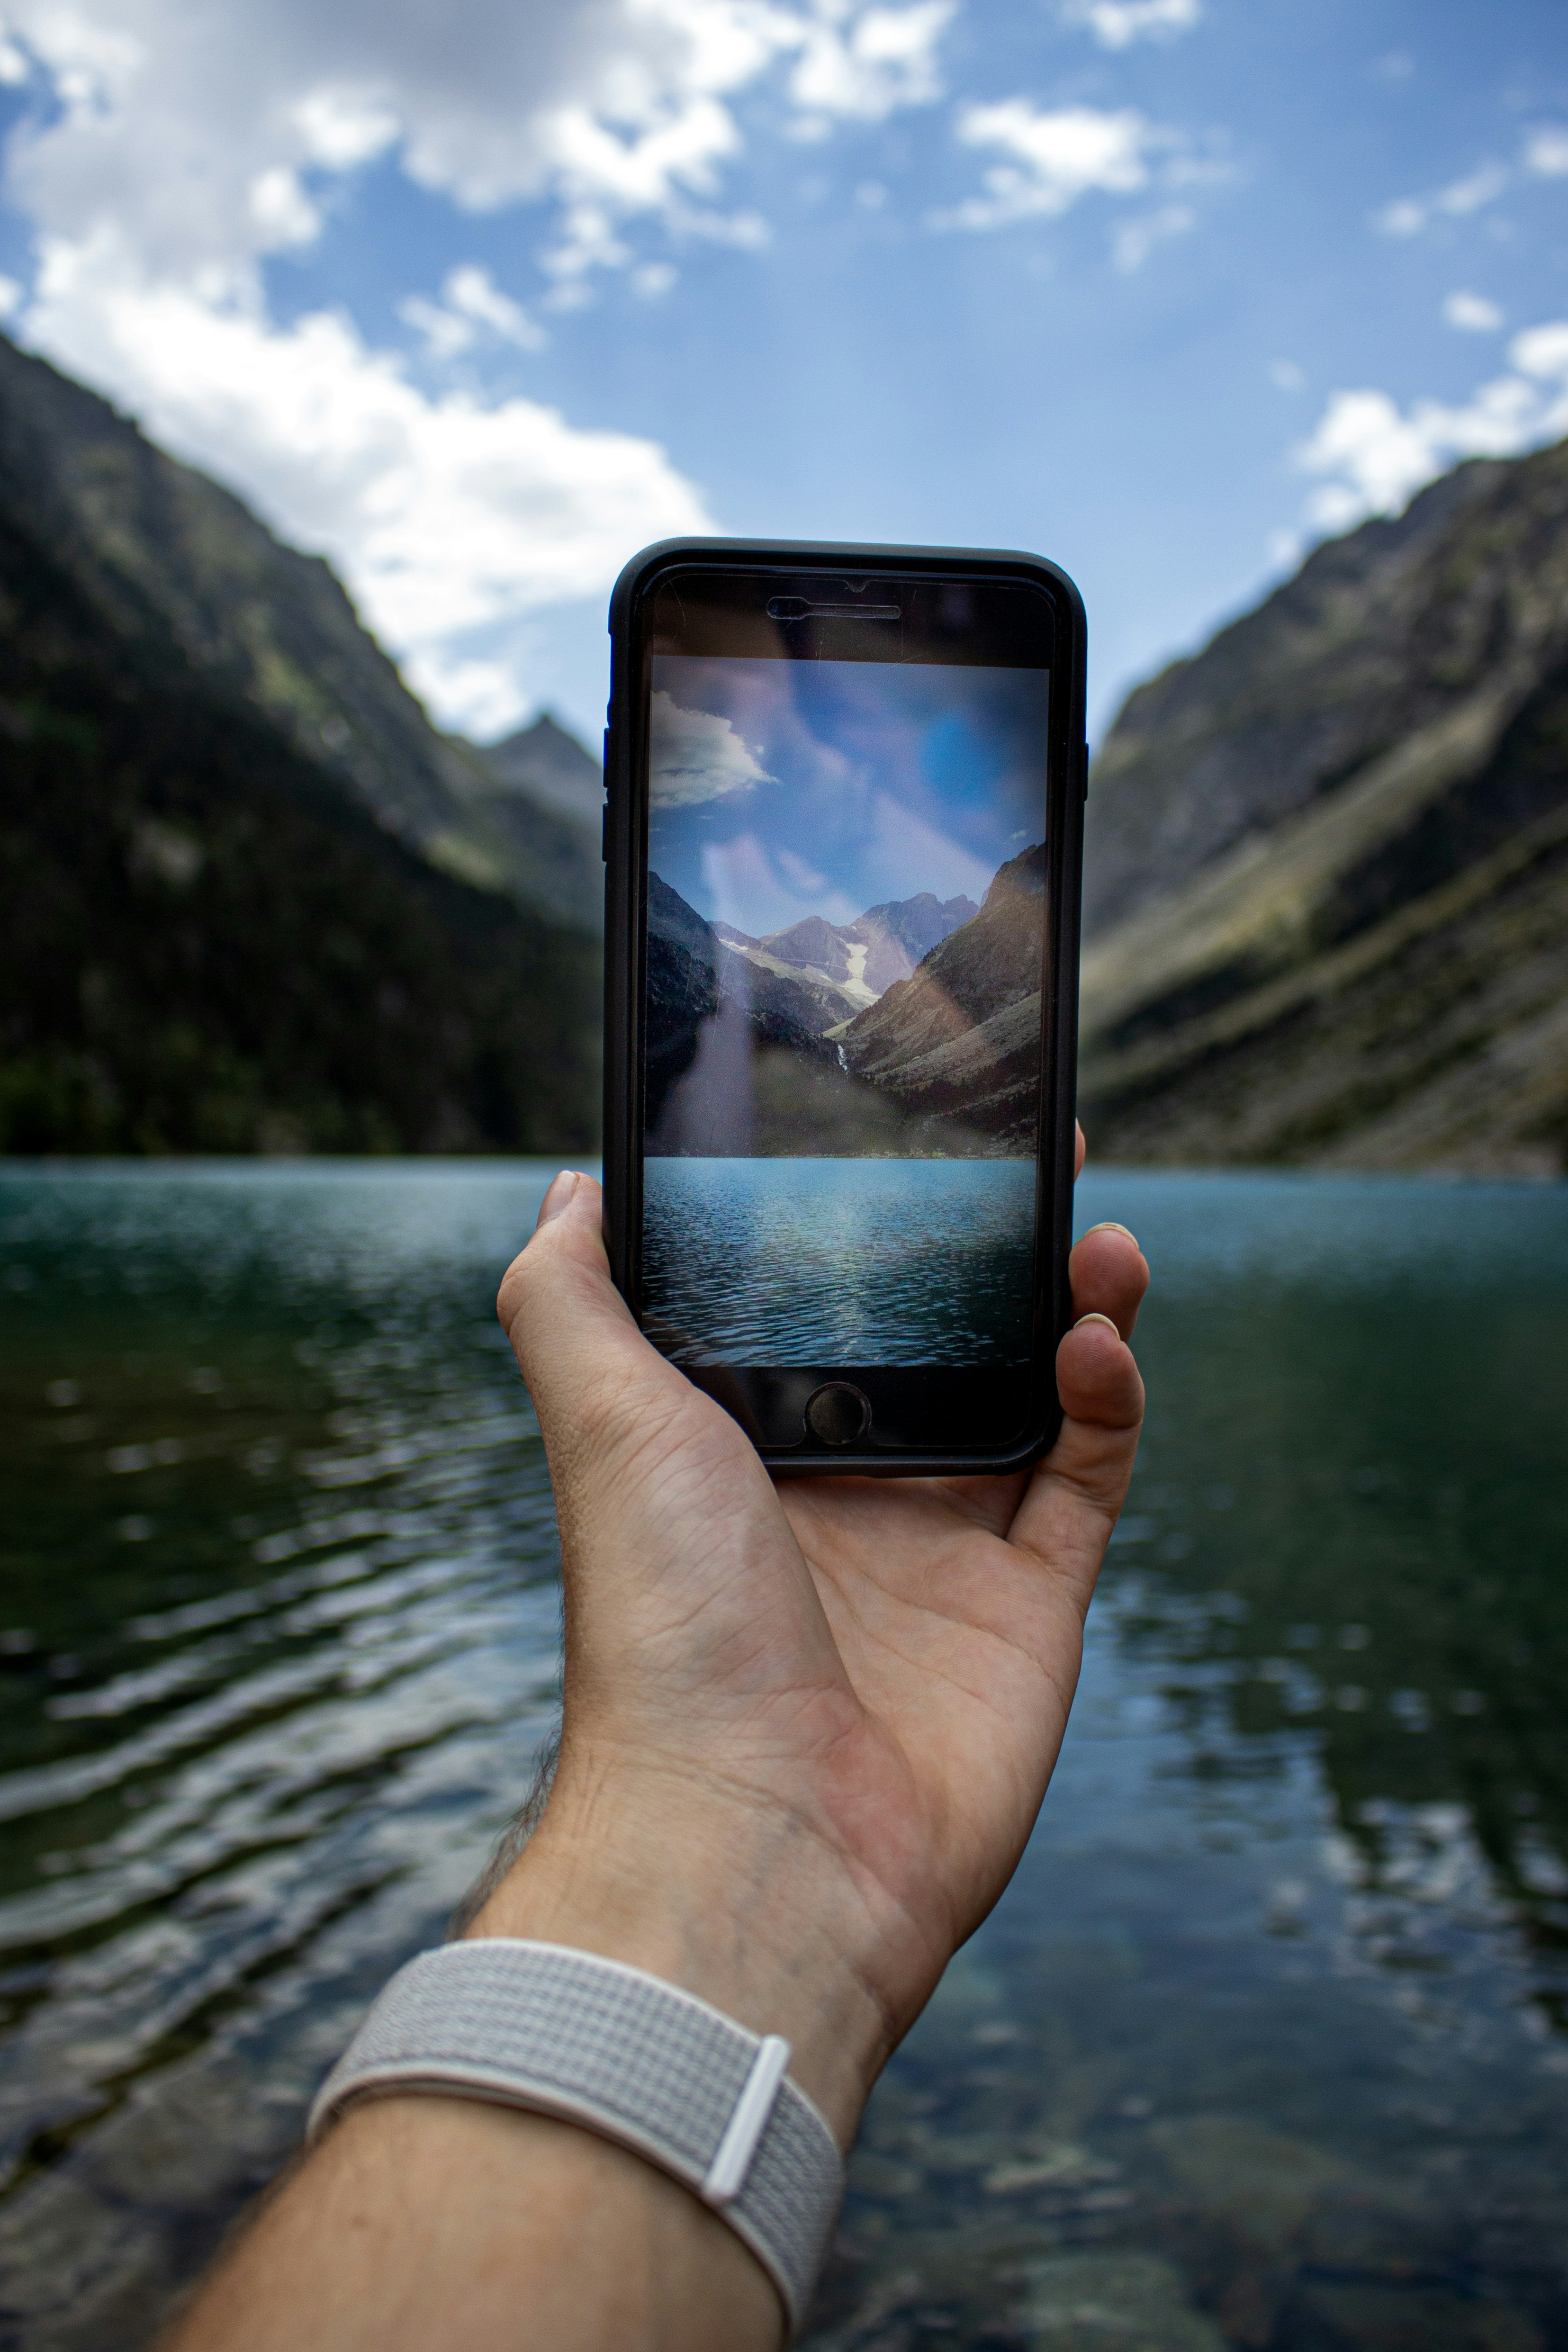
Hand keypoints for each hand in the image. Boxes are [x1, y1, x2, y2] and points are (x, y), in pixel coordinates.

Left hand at [475, 1134, 1146, 2144]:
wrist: (757, 1837)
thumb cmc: (661, 1625)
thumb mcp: (601, 1423)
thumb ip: (571, 1300)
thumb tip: (566, 1195)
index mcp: (747, 1451)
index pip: (828, 1310)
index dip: (877, 1227)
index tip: (918, 1140)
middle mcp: (848, 1494)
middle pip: (946, 1343)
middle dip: (995, 1253)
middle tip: (1036, 1163)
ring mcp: (944, 1551)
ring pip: (1036, 1396)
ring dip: (1071, 1304)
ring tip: (1093, 1235)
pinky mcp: (1028, 1607)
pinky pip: (1087, 1476)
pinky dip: (1107, 1399)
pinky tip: (1093, 1340)